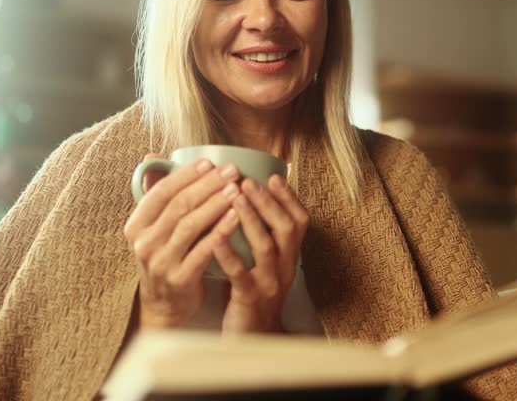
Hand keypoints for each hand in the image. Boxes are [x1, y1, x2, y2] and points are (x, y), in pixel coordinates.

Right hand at [124, 154, 241, 328]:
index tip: (210, 162)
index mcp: (136, 225)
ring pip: (190, 225)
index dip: (186, 175)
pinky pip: (203, 250)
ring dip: (216, 204)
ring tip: (237, 190)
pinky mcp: (179, 280)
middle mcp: (144, 243)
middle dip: (207, 185)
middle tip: (231, 172)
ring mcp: (160, 263)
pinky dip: (220, 232)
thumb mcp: (154, 228)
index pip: (160, 192)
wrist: (164, 307)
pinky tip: (236, 217)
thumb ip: (157, 195)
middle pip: (178, 206)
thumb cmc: (166, 257)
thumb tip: (152, 157)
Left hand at [217, 174, 308, 333]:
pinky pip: (241, 274)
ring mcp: (270, 284)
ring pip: (266, 246)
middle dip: (267, 202)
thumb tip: (246, 202)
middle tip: (248, 181)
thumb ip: (260, 238)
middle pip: (286, 228)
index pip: (299, 222)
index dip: (289, 198)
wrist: (253, 340)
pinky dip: (229, 253)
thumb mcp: (263, 265)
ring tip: (234, 198)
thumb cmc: (252, 297)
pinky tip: (216, 238)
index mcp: (289, 257)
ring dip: (251, 219)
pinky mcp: (250, 299)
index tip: (274, 176)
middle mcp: (285, 268)